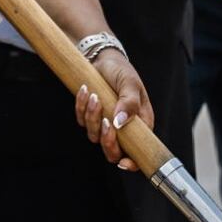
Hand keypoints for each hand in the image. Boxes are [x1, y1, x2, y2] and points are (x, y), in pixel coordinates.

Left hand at [74, 48, 153, 171]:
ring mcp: (105, 122)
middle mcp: (123, 128)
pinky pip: (81, 120)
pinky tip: (85, 90)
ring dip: (92, 117)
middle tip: (105, 120)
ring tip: (94, 95)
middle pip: (113, 151)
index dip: (131, 163)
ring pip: (94, 135)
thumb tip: (120, 123)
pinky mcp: (89, 115)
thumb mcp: (130, 84)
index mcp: (140, 125)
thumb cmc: (122, 71)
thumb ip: (129, 103)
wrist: (102, 58)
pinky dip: (81, 106)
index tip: (123, 162)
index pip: (138, 153)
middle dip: (107, 140)